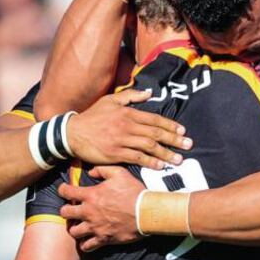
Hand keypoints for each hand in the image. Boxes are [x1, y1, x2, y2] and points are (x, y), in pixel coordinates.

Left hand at [59, 166, 144, 251]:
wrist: (147, 212)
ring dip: (75, 228)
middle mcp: (89, 212)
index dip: (63, 189)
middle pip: (65, 213)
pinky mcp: (103, 239)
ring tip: (80, 226)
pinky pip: (87, 246)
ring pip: (74, 231)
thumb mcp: (120, 173)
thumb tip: (91, 172)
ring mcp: (95, 227)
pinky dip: (86, 244)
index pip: (66, 192)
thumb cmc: (134, 192)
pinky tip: (88, 240)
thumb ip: (103, 170)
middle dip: (66, 210)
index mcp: (91, 195)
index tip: (65, 190)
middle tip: (72, 210)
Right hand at [69, 89, 191, 170]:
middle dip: (174, 140)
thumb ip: (130, 96)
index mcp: (127, 113)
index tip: (182, 131)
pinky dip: (150, 162)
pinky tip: (160, 166)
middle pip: (156, 134)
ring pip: (149, 147)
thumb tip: (149, 93)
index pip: (154, 119)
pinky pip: (137, 158)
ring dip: (166, 153)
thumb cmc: (92, 116)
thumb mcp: (110, 100)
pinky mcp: (115, 154)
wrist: (72, 133)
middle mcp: (127, 126)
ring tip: (178, 159)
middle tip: (188, 145)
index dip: (170, 126)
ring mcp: (121, 140)